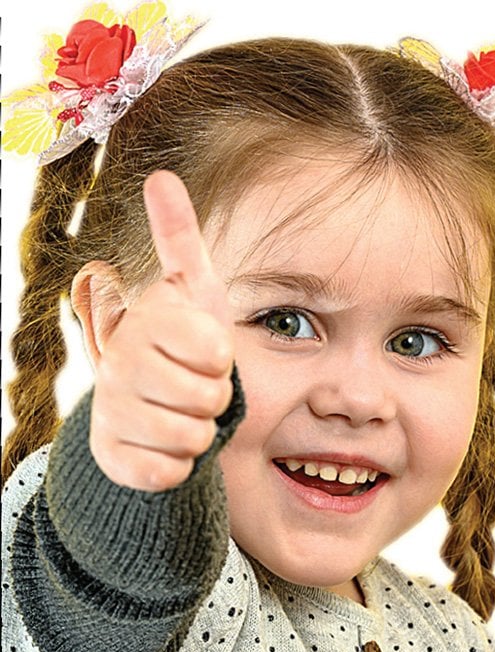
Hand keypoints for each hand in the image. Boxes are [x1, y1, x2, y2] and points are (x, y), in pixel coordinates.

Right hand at [88, 169, 234, 490]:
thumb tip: (162, 175)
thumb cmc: (181, 349)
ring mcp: (112, 411)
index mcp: (145, 322)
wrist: (146, 410)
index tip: (205, 354)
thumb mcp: (192, 294)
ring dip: (199, 433)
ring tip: (180, 415)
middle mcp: (119, 364)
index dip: (222, 359)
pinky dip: (179, 467)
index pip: (214, 349)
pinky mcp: (114, 458)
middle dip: (215, 399)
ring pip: (192, 436)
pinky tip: (163, 448)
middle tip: (194, 388)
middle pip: (208, 396)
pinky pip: (170, 472)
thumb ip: (179, 240)